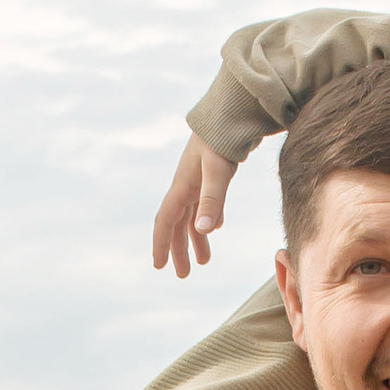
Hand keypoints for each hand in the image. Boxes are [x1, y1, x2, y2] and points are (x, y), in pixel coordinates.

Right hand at [151, 134, 236, 276]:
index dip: (161, 245)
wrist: (230, 114)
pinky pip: (204, 204)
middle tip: (183, 275)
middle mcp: (186, 186)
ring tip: (204, 262)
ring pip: (192, 217)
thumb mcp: (218, 172)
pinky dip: (207, 220)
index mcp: (182, 187)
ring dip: (195, 239)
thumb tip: (204, 231)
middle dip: (179, 250)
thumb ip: (213, 200)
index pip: (165, 222)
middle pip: (178, 225)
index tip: (159, 266)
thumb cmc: (222, 141)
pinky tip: (215, 228)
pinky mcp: (210, 176)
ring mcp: (197, 181)